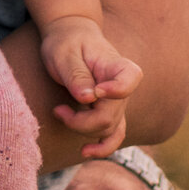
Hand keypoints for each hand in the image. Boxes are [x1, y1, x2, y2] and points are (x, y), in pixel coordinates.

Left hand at [39, 19, 141, 156]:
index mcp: (116, 64)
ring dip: (83, 130)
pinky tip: (85, 151)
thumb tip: (87, 99)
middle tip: (58, 110)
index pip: (130, 78)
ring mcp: (117, 103)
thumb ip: (76, 74)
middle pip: (111, 115)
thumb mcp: (64, 53)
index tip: (96, 91)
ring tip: (60, 114)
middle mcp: (122, 87)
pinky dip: (102, 147)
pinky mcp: (109, 113)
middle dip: (82, 121)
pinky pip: (113, 135)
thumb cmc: (66, 42)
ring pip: (109, 129)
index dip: (116, 90)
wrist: (70, 38)